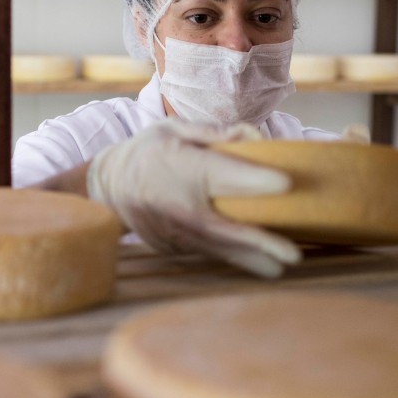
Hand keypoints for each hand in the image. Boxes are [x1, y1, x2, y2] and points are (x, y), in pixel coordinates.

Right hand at [87, 119, 301, 277]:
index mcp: (182, 167)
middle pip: (224, 227)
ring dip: (250, 260)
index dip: (254, 179)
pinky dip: (231, 257)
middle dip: (259, 241)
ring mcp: (173, 232)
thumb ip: (213, 132)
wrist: (105, 187)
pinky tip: (256, 263)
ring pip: (217, 248)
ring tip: (279, 269)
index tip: (285, 183)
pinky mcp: (172, 247)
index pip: (223, 174)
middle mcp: (178, 204)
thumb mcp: (173, 129)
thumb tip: (253, 136)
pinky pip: (206, 252)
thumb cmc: (147, 151)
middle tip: (291, 254)